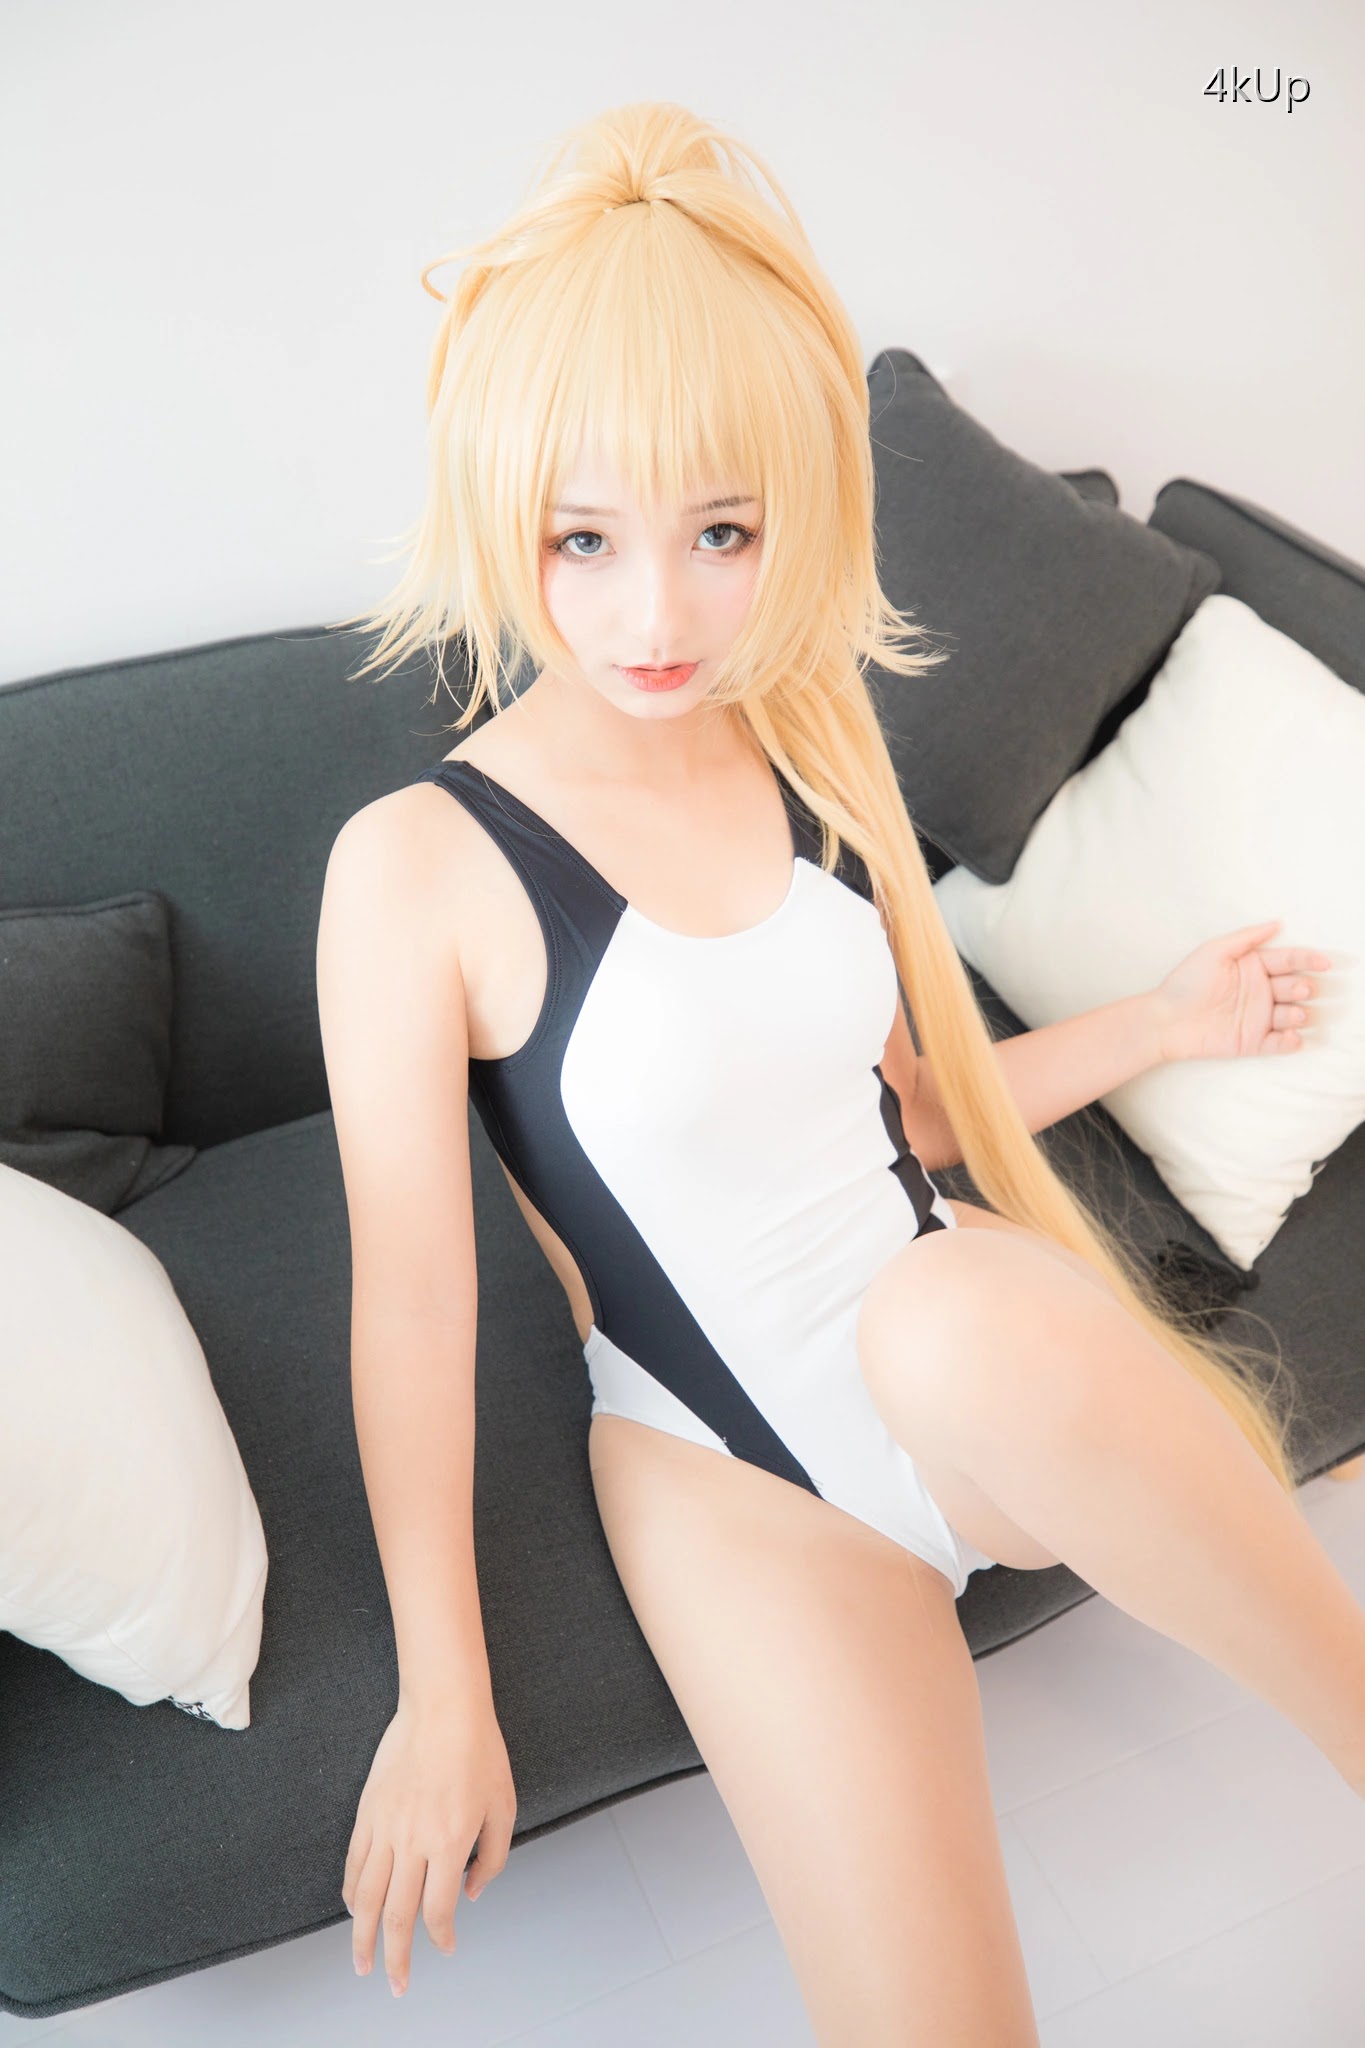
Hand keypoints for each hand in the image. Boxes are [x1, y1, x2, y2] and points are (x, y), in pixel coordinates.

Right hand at [342, 1695, 516, 1998]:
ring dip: (361, 1935)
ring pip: (364, 1896)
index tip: (446, 1946)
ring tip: (360, 1962)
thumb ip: (493, 1858)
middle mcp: (413, 1842)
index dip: (441, 1937)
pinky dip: (350, 1892)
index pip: (439, 1910)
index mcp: (450, 1842)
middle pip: (396, 1915)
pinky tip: (352, 1908)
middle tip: (395, 1984)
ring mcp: (385, 1827)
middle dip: (395, 1957)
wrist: (443, 1706)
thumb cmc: (480, 1752)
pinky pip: (354, 1862)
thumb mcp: (504, 1806)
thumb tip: (473, 1893)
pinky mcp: (367, 1812)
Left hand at [1152, 919, 1331, 1062]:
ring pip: (1293, 1016)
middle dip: (1302, 988)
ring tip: (1291, 1014)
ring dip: (1298, 1015)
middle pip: (1295, 987)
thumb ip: (1246, 938)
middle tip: (1297, 990)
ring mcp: (1259, 1017)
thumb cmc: (1186, 981)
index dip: (1308, 960)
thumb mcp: (1214, 951)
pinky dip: (1291, 1041)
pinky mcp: (1253, 1042)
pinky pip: (1280, 1044)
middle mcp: (1261, 991)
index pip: (1289, 961)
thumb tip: (1277, 922)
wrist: (1166, 1019)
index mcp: (1255, 967)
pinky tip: (1292, 1036)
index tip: (1324, 963)